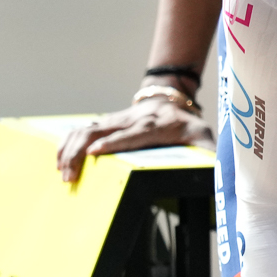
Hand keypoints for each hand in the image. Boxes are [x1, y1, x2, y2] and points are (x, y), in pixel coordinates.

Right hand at [56, 91, 213, 181]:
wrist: (171, 100)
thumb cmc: (188, 126)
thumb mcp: (205, 138)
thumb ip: (209, 155)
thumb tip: (218, 172)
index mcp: (156, 126)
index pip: (132, 134)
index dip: (112, 143)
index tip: (93, 155)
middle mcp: (131, 121)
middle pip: (100, 131)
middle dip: (80, 152)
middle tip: (70, 176)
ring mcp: (115, 120)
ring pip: (85, 129)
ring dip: (69, 149)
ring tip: (62, 172)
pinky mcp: (105, 123)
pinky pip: (80, 129)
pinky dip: (66, 142)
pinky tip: (58, 159)